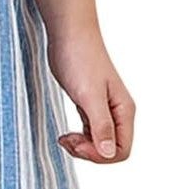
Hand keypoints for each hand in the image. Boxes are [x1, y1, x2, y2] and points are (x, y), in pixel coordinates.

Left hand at [48, 32, 134, 163]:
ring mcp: (104, 107)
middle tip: (68, 141)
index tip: (78, 144)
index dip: (100, 155)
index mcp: (124, 110)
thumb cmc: (80, 59)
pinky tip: (66, 134)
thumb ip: (101, 125)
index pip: (122, 150)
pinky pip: (90, 131)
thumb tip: (110, 153)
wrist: (69, 33)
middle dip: (90, 152)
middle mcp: (117, 111)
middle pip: (111, 149)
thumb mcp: (89, 96)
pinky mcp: (89, 102)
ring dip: (83, 146)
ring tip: (65, 138)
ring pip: (100, 142)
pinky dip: (80, 137)